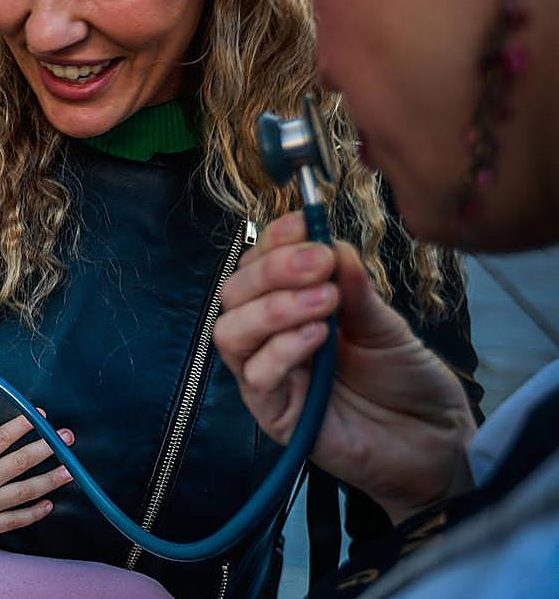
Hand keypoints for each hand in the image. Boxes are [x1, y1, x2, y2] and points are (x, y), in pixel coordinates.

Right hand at [0, 413, 74, 540]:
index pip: (1, 439)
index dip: (22, 426)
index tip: (39, 416)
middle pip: (20, 462)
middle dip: (46, 447)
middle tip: (66, 438)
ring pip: (25, 492)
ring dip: (49, 480)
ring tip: (69, 471)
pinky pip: (15, 520)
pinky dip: (33, 513)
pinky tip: (49, 505)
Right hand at [216, 211, 476, 522]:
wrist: (435, 443)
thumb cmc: (407, 379)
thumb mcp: (386, 324)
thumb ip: (356, 289)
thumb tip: (332, 242)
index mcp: (291, 305)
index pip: (258, 261)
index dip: (274, 239)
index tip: (306, 223)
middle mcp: (270, 336)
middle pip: (235, 292)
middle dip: (272, 270)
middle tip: (320, 265)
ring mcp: (269, 375)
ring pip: (231, 331)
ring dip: (272, 309)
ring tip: (323, 304)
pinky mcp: (275, 415)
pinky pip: (256, 377)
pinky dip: (282, 350)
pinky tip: (318, 338)